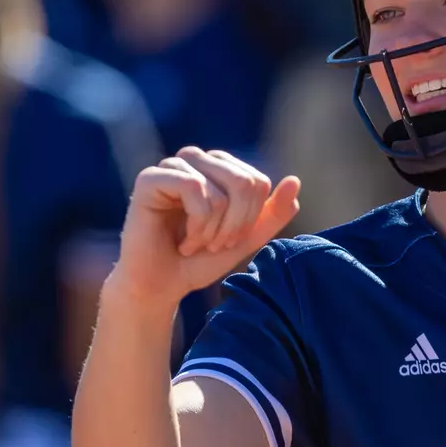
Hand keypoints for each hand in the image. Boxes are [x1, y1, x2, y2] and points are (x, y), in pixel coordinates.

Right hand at [115, 146, 300, 306]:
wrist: (161, 286)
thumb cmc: (200, 261)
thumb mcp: (247, 238)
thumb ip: (274, 213)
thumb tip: (295, 181)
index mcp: (220, 168)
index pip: (258, 182)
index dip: (250, 220)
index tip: (228, 240)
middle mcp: (197, 160)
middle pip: (245, 183)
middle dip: (235, 225)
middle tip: (214, 245)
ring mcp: (173, 165)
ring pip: (222, 190)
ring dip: (214, 230)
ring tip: (196, 244)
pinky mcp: (151, 177)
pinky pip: (194, 188)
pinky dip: (197, 225)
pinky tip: (182, 241)